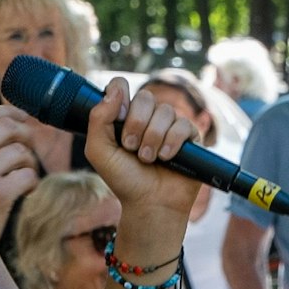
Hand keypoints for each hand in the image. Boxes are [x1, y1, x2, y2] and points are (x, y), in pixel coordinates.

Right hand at [0, 106, 40, 275]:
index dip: (10, 112)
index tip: (23, 120)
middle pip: (7, 125)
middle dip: (26, 136)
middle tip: (28, 155)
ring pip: (21, 150)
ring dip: (30, 164)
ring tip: (22, 181)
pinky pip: (29, 175)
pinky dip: (32, 184)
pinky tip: (24, 195)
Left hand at [83, 79, 201, 219]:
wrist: (149, 203)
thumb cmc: (124, 179)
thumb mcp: (99, 150)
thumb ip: (98, 118)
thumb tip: (115, 89)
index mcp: (125, 116)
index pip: (121, 86)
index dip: (120, 98)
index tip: (118, 122)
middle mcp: (148, 117)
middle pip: (145, 97)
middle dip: (136, 125)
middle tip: (131, 148)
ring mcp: (170, 125)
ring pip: (165, 111)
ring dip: (153, 138)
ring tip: (148, 159)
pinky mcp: (190, 136)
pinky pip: (183, 125)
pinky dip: (171, 143)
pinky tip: (166, 158)